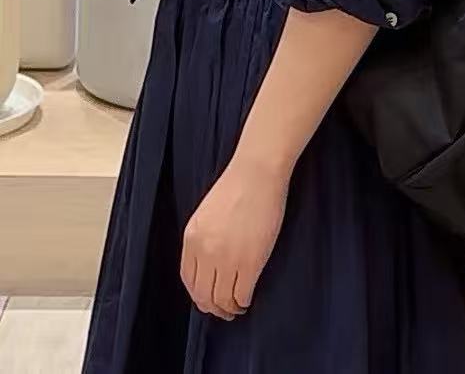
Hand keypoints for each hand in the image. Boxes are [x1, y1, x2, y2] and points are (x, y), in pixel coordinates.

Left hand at [181, 159, 288, 320]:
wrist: (257, 172)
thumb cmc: (237, 185)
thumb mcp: (207, 214)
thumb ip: (203, 240)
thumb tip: (210, 266)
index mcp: (192, 239)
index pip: (189, 281)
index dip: (199, 295)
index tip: (208, 299)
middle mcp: (205, 253)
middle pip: (203, 295)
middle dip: (213, 307)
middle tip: (224, 310)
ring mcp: (227, 258)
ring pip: (222, 299)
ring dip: (230, 308)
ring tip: (238, 306)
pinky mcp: (250, 261)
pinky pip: (242, 294)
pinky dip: (244, 301)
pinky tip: (248, 298)